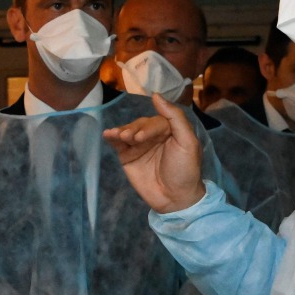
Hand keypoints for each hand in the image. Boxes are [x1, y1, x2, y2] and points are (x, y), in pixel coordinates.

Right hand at [103, 93, 205, 213]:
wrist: (175, 199)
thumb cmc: (185, 170)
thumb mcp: (188, 142)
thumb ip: (175, 117)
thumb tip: (155, 95)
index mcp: (169, 130)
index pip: (156, 121)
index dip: (148, 127)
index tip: (141, 138)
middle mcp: (153, 135)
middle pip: (139, 125)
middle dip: (134, 130)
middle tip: (130, 138)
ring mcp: (139, 146)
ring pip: (127, 132)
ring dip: (121, 132)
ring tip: (117, 136)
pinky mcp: (127, 156)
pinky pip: (118, 143)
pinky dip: (112, 137)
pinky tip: (107, 134)